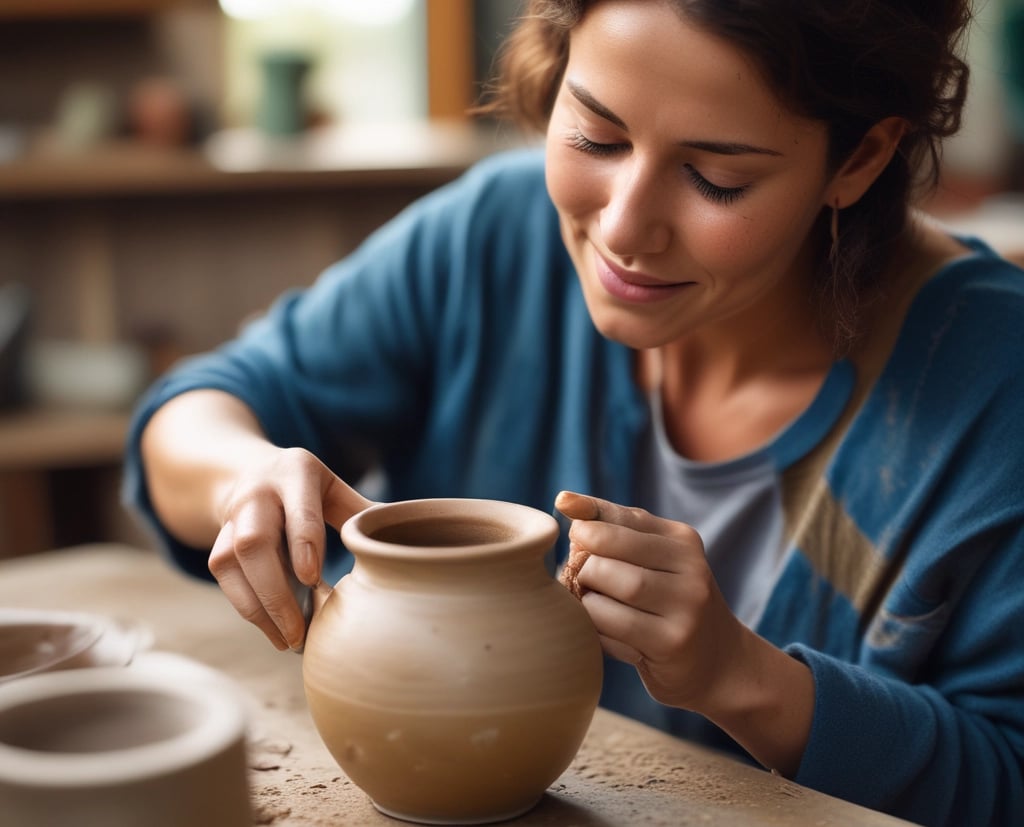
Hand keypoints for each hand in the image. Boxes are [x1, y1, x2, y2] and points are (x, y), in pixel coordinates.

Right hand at [208, 446, 372, 650]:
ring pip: (230, 565)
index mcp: (294, 473)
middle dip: (275, 592)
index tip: (313, 580)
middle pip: (253, 543)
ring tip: (287, 641)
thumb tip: (395, 548)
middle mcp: (255, 495)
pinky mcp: (217, 543)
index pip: (297, 511)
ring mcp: (231, 519)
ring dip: (258, 608)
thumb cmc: (306, 488)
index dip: (303, 545)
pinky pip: (224, 579)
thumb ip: (359, 513)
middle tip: (299, 631)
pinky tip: (273, 631)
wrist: (249, 474)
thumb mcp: (333, 488)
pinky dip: (249, 608)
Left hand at [554, 490, 813, 775]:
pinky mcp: (672, 644)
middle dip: (584, 563)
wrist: (717, 661)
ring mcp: (685, 607)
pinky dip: (597, 629)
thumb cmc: (667, 600)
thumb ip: (612, 527)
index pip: (622, 517)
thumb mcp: (652, 558)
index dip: (586, 519)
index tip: (566, 516)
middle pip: (610, 553)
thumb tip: (565, 500)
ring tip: (590, 602)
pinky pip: (612, 629)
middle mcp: (691, 569)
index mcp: (682, 540)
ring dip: (586, 598)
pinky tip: (605, 631)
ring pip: (608, 592)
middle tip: (579, 576)